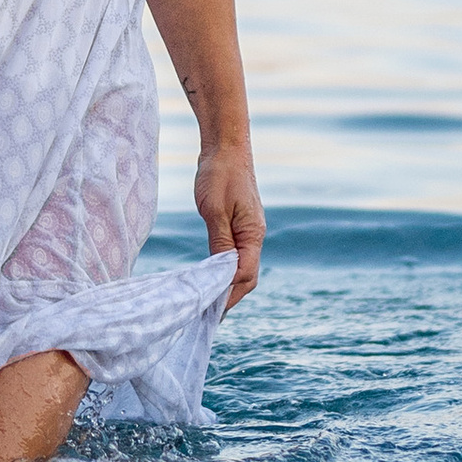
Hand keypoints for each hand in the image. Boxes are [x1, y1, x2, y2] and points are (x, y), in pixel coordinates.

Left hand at [195, 143, 264, 305]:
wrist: (226, 145)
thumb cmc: (219, 173)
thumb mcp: (214, 209)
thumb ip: (219, 242)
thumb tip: (220, 274)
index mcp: (253, 234)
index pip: (244, 274)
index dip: (228, 295)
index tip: (210, 312)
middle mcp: (254, 235)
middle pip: (246, 276)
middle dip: (230, 297)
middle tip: (208, 316)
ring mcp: (248, 230)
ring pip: (241, 266)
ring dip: (227, 285)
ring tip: (207, 304)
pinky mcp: (239, 224)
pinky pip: (235, 254)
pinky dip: (224, 269)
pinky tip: (210, 277)